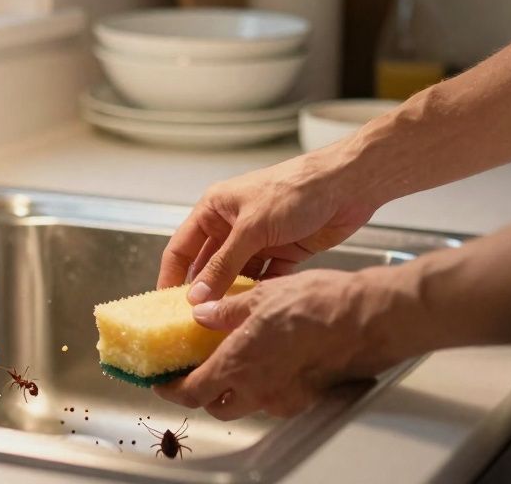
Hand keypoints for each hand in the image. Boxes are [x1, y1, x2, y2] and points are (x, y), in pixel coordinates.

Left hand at [154, 269, 403, 418]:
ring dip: (234, 390)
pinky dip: (263, 386)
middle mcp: (258, 389)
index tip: (162, 382)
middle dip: (203, 393)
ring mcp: (284, 398)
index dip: (172, 390)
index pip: (191, 392)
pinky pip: (274, 400)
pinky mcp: (306, 398)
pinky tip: (269, 361)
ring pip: (247, 405)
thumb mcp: (259, 295)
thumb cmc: (318, 305)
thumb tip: (202, 313)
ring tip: (234, 361)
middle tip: (197, 372)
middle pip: (217, 405)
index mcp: (238, 365)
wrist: (365, 319)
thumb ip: (225, 309)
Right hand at [158, 148, 380, 301]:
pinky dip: (259, 294)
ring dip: (231, 296)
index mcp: (215, 209)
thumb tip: (197, 296)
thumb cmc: (295, 191)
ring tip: (222, 323)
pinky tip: (253, 312)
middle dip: (202, 292)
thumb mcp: (252, 228)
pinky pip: (264, 280)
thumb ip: (223, 265)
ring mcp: (258, 241)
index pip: (182, 247)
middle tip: (193, 322)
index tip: (164, 306)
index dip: (171, 276)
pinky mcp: (283, 253)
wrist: (346, 186)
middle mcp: (232, 226)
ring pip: (236, 276)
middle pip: (207, 266)